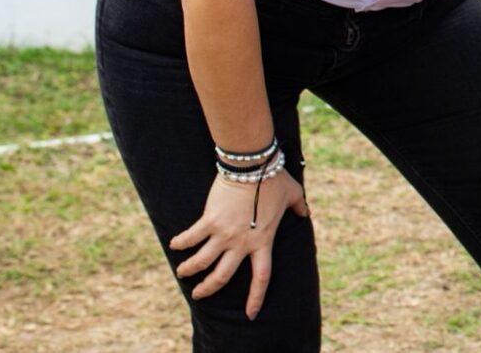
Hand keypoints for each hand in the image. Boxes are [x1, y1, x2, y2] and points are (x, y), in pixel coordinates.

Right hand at [169, 170, 309, 318]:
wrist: (253, 165)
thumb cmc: (274, 178)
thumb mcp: (293, 194)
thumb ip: (300, 207)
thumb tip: (306, 213)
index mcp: (264, 240)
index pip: (262, 276)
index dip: (255, 297)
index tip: (250, 314)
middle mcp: (242, 243)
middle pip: (222, 276)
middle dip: (208, 289)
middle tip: (198, 294)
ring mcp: (224, 233)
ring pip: (202, 261)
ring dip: (189, 269)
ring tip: (182, 272)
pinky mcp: (209, 220)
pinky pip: (191, 237)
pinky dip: (181, 243)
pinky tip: (175, 245)